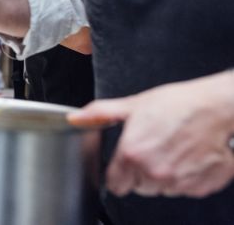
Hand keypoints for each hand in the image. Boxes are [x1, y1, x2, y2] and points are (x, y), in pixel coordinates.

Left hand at [68, 72, 233, 197]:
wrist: (218, 109)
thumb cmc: (179, 105)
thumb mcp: (133, 105)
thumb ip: (100, 113)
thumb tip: (76, 117)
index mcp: (132, 154)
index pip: (115, 185)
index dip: (118, 174)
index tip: (124, 164)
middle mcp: (153, 172)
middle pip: (138, 187)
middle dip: (140, 172)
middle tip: (152, 148)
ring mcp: (177, 182)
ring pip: (160, 189)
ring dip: (162, 176)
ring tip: (170, 149)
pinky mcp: (198, 187)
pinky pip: (183, 190)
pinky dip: (184, 178)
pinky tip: (186, 157)